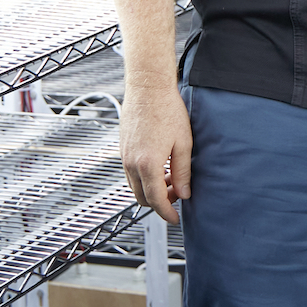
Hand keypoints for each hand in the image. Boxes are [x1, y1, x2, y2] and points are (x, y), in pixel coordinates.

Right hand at [120, 74, 192, 223]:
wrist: (148, 87)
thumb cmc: (168, 110)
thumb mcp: (183, 144)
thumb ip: (183, 172)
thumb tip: (184, 193)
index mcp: (148, 164)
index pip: (156, 201)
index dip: (167, 213)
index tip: (175, 218)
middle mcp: (131, 163)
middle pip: (142, 198)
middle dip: (159, 203)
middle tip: (177, 195)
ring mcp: (124, 156)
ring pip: (135, 186)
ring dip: (151, 189)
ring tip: (170, 179)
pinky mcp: (122, 148)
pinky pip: (130, 173)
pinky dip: (144, 178)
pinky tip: (160, 167)